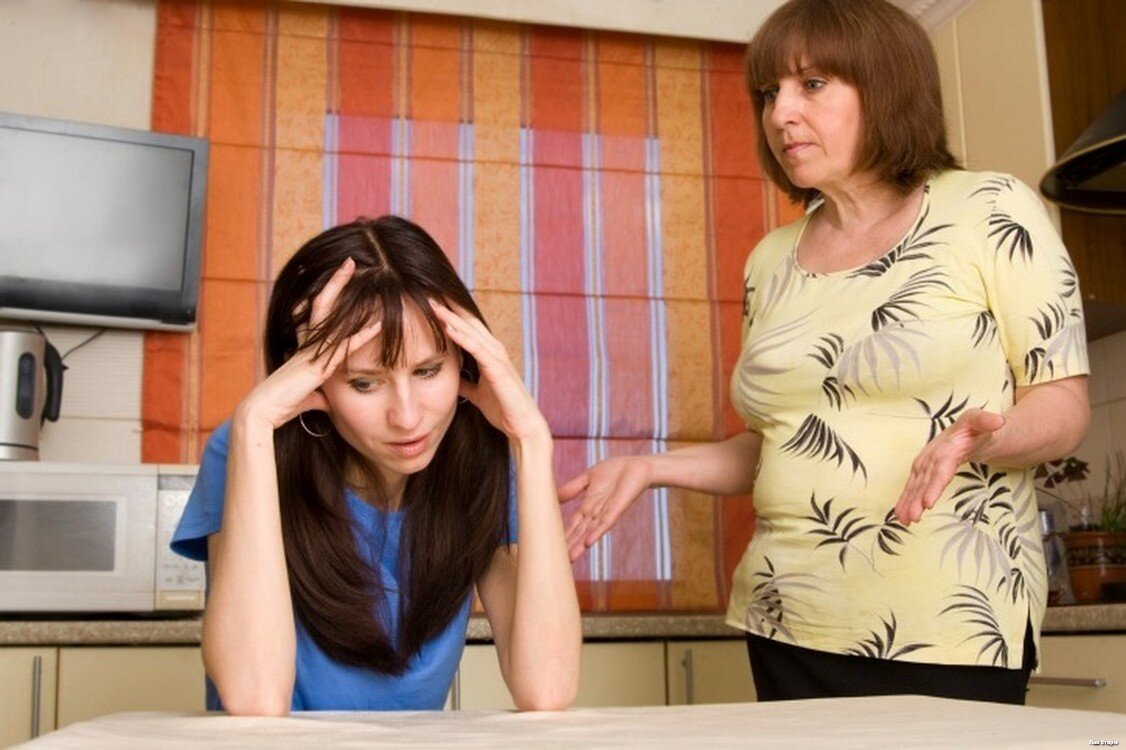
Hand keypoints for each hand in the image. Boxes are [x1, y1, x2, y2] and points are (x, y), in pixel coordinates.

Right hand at [238, 258, 380, 429]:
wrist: (263, 411)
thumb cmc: (283, 405)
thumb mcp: (307, 397)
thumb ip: (320, 395)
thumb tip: (328, 400)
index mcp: (305, 348)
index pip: (315, 315)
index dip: (325, 297)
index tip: (334, 281)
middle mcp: (308, 344)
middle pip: (321, 303)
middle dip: (335, 282)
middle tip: (350, 262)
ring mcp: (313, 352)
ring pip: (330, 314)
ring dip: (344, 292)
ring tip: (356, 271)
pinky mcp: (318, 366)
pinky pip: (343, 347)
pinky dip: (362, 336)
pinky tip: (378, 325)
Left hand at [429, 300, 547, 442]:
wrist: (522, 426)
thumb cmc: (503, 409)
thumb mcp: (477, 394)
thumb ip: (466, 383)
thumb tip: (452, 377)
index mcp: (489, 354)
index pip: (467, 328)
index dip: (450, 314)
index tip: (431, 302)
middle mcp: (494, 350)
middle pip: (468, 322)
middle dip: (449, 308)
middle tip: (428, 292)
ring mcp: (497, 358)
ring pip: (471, 331)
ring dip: (451, 317)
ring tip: (433, 303)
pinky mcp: (498, 369)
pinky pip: (477, 349)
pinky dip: (462, 337)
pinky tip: (448, 328)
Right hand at [558, 456, 651, 560]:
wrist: (636, 466)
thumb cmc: (615, 471)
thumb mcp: (588, 477)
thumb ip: (573, 488)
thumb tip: (554, 496)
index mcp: (589, 506)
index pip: (574, 524)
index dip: (565, 535)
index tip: (554, 548)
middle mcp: (596, 513)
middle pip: (581, 532)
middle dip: (571, 546)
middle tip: (560, 562)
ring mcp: (607, 512)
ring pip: (591, 531)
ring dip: (581, 545)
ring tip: (571, 558)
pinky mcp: (618, 508)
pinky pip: (606, 522)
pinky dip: (597, 532)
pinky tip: (588, 542)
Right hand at [893, 408, 1005, 525]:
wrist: (965, 432)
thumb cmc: (974, 429)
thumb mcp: (982, 421)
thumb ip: (987, 421)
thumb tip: (998, 421)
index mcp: (945, 447)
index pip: (940, 469)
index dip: (933, 486)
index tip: (927, 502)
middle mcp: (931, 457)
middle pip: (924, 481)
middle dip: (916, 499)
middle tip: (913, 517)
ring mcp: (924, 465)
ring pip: (915, 486)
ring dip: (908, 502)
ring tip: (904, 519)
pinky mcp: (921, 473)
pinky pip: (912, 487)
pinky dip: (905, 501)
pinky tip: (901, 515)